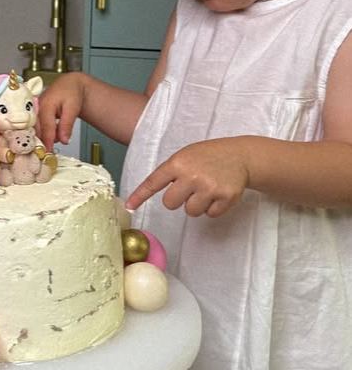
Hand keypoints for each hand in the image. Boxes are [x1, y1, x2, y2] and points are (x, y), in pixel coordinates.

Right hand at [37, 73, 84, 149]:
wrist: (69, 85)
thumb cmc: (71, 93)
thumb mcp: (73, 108)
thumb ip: (67, 124)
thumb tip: (64, 140)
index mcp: (45, 105)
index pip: (46, 127)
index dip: (48, 141)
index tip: (48, 152)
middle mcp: (36, 108)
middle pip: (37, 129)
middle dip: (42, 142)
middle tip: (48, 154)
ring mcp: (34, 111)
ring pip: (35, 129)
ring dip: (42, 138)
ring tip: (51, 146)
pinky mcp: (35, 114)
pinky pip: (36, 126)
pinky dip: (42, 134)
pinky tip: (50, 138)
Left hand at [125, 138, 249, 216]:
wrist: (240, 155)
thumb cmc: (207, 157)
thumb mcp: (185, 156)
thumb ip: (170, 172)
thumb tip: (150, 191)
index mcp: (178, 163)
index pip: (154, 182)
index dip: (140, 195)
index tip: (129, 205)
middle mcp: (192, 175)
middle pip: (170, 204)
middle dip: (177, 199)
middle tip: (189, 188)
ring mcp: (210, 187)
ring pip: (191, 212)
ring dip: (196, 204)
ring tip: (205, 189)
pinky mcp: (226, 197)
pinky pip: (210, 214)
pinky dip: (213, 207)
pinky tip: (218, 193)